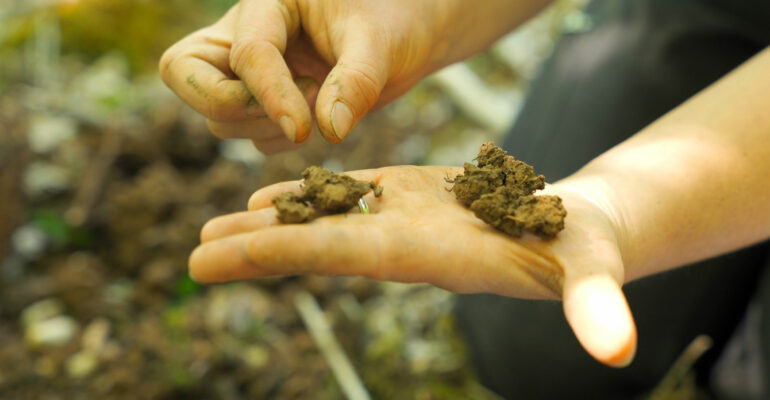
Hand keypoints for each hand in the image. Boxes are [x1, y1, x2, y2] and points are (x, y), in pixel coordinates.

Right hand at [160, 0, 547, 151]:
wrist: (406, 34)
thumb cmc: (394, 19)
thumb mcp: (380, 43)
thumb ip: (356, 82)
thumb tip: (329, 131)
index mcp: (267, 2)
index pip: (247, 52)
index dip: (269, 95)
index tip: (303, 131)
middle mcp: (243, 33)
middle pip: (186, 75)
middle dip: (229, 106)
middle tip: (292, 118)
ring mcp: (246, 70)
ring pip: (219, 116)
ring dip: (263, 129)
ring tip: (321, 107)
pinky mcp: (261, 101)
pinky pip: (251, 136)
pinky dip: (278, 140)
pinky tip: (318, 120)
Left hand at [190, 165, 637, 366]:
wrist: (576, 232)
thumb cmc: (585, 253)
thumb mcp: (592, 273)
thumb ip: (596, 308)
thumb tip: (620, 353)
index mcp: (425, 255)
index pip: (338, 256)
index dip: (277, 253)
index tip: (213, 262)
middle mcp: (401, 242)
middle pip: (315, 243)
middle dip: (254, 251)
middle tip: (191, 258)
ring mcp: (402, 218)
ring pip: (323, 218)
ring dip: (269, 221)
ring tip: (212, 227)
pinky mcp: (412, 196)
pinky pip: (349, 194)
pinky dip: (307, 194)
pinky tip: (268, 195)